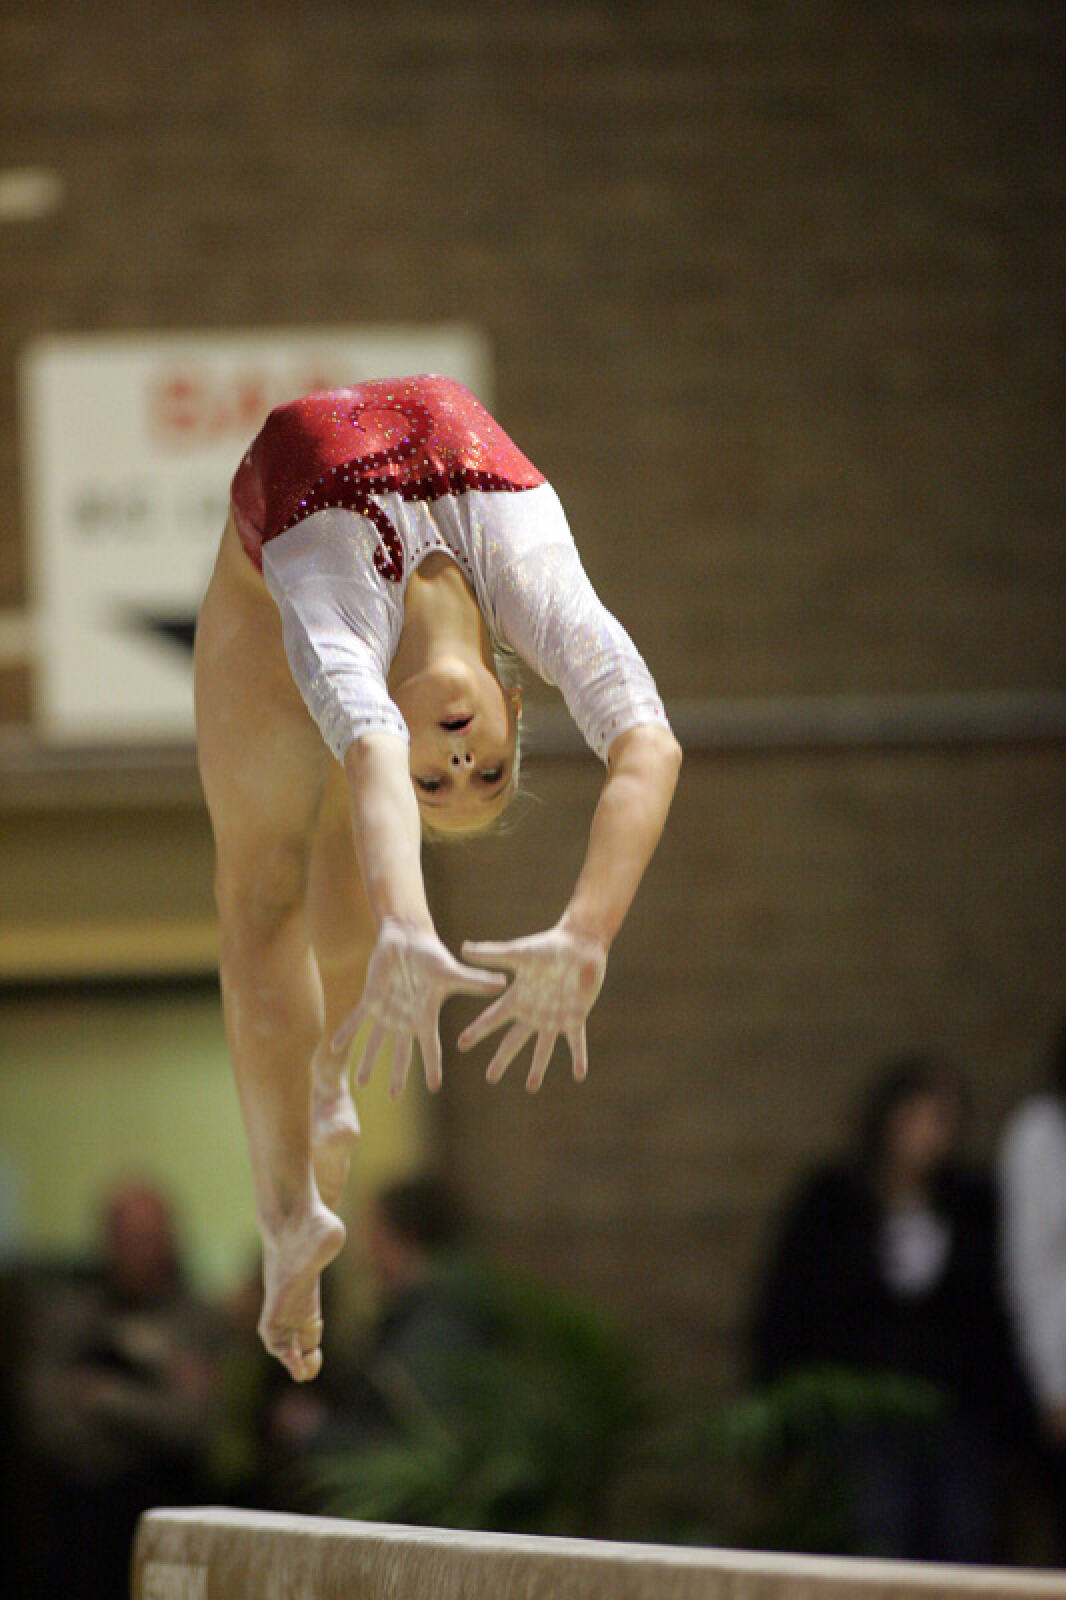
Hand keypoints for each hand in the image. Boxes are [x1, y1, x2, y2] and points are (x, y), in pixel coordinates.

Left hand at [331, 918, 504, 1097]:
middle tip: (394, 1097)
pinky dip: (346, 1033)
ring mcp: (387, 1011)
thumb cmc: (432, 955)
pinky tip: (335, 1046)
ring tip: (362, 1083)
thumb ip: (475, 982)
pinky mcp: (370, 999)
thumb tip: (503, 982)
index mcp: (425, 1017)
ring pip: (376, 1042)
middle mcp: (405, 1019)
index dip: (432, 1067)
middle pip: (400, 1053)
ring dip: (368, 1061)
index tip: (434, 1086)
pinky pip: (356, 1020)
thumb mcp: (453, 973)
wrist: (408, 939)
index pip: (430, 1048)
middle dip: (397, 1075)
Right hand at [457, 925, 606, 1090]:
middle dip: (502, 1059)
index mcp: (517, 998)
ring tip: (531, 1087)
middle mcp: (533, 1011)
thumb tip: (462, 949)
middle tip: (491, 1078)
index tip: (461, 1045)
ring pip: (543, 1048)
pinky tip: (579, 1075)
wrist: (578, 944)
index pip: (492, 1019)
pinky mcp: (575, 1017)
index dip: (477, 1032)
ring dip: (538, 1068)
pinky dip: (578, 1058)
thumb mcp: (518, 953)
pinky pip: (576, 1042)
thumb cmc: (548, 946)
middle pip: (514, 1041)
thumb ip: (492, 954)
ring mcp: (554, 1017)